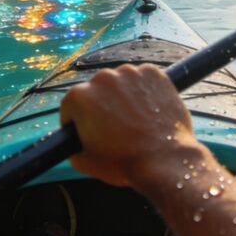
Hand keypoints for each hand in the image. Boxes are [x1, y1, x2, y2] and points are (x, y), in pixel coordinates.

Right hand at [59, 63, 200, 188]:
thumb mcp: (85, 161)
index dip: (79, 121)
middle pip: (98, 91)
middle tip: (116, 127)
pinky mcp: (153, 72)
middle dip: (103, 106)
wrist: (163, 160)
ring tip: (136, 118)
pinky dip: (145, 90)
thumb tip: (73, 138)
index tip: (91, 131)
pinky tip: (150, 109)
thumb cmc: (122, 163)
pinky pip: (143, 79)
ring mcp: (129, 72)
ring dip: (125, 95)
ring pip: (121, 83)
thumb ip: (72, 144)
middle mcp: (102, 77)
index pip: (72, 106)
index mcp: (79, 97)